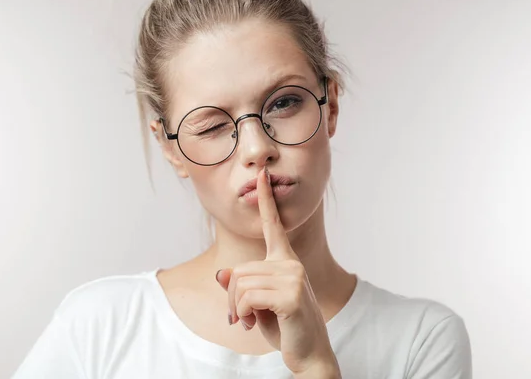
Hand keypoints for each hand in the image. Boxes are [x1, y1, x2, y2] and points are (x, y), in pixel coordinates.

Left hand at [215, 167, 339, 376]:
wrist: (308, 354)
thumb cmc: (284, 327)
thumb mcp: (256, 304)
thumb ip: (241, 286)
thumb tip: (222, 273)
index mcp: (285, 261)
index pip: (273, 225)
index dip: (266, 200)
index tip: (263, 176)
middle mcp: (290, 264)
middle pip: (239, 270)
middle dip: (231, 298)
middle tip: (239, 317)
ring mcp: (293, 277)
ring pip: (239, 283)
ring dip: (236, 308)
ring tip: (247, 321)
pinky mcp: (290, 295)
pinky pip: (247, 296)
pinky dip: (242, 313)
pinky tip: (252, 324)